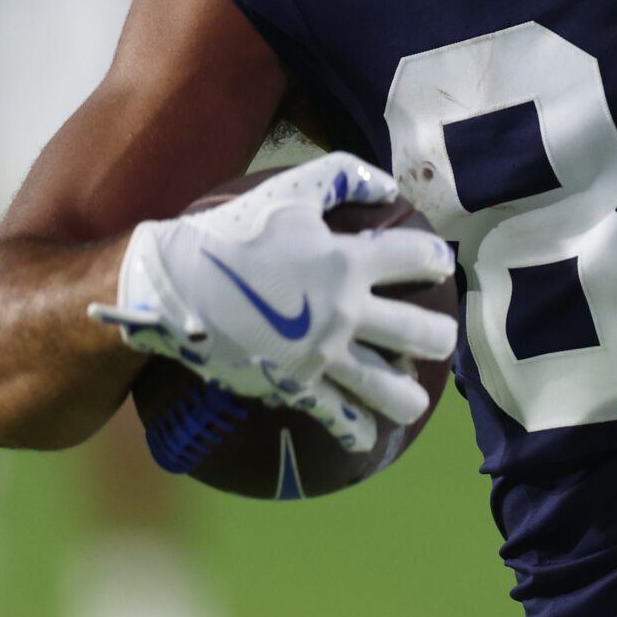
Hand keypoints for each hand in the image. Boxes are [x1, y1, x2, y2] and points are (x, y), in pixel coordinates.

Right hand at [89, 152, 457, 452]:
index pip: (415, 258)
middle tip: (440, 337)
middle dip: (440, 337)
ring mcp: (322, 354)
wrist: (176, 284)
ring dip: (408, 394)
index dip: (435, 260)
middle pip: (419, 332)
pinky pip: (335, 416)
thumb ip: (343, 177)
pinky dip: (355, 431)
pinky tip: (366, 439)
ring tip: (414, 395)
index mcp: (347, 261)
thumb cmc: (232, 232)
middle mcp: (345, 312)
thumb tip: (389, 186)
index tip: (439, 265)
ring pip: (387, 386)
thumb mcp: (289, 191)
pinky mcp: (295, 384)